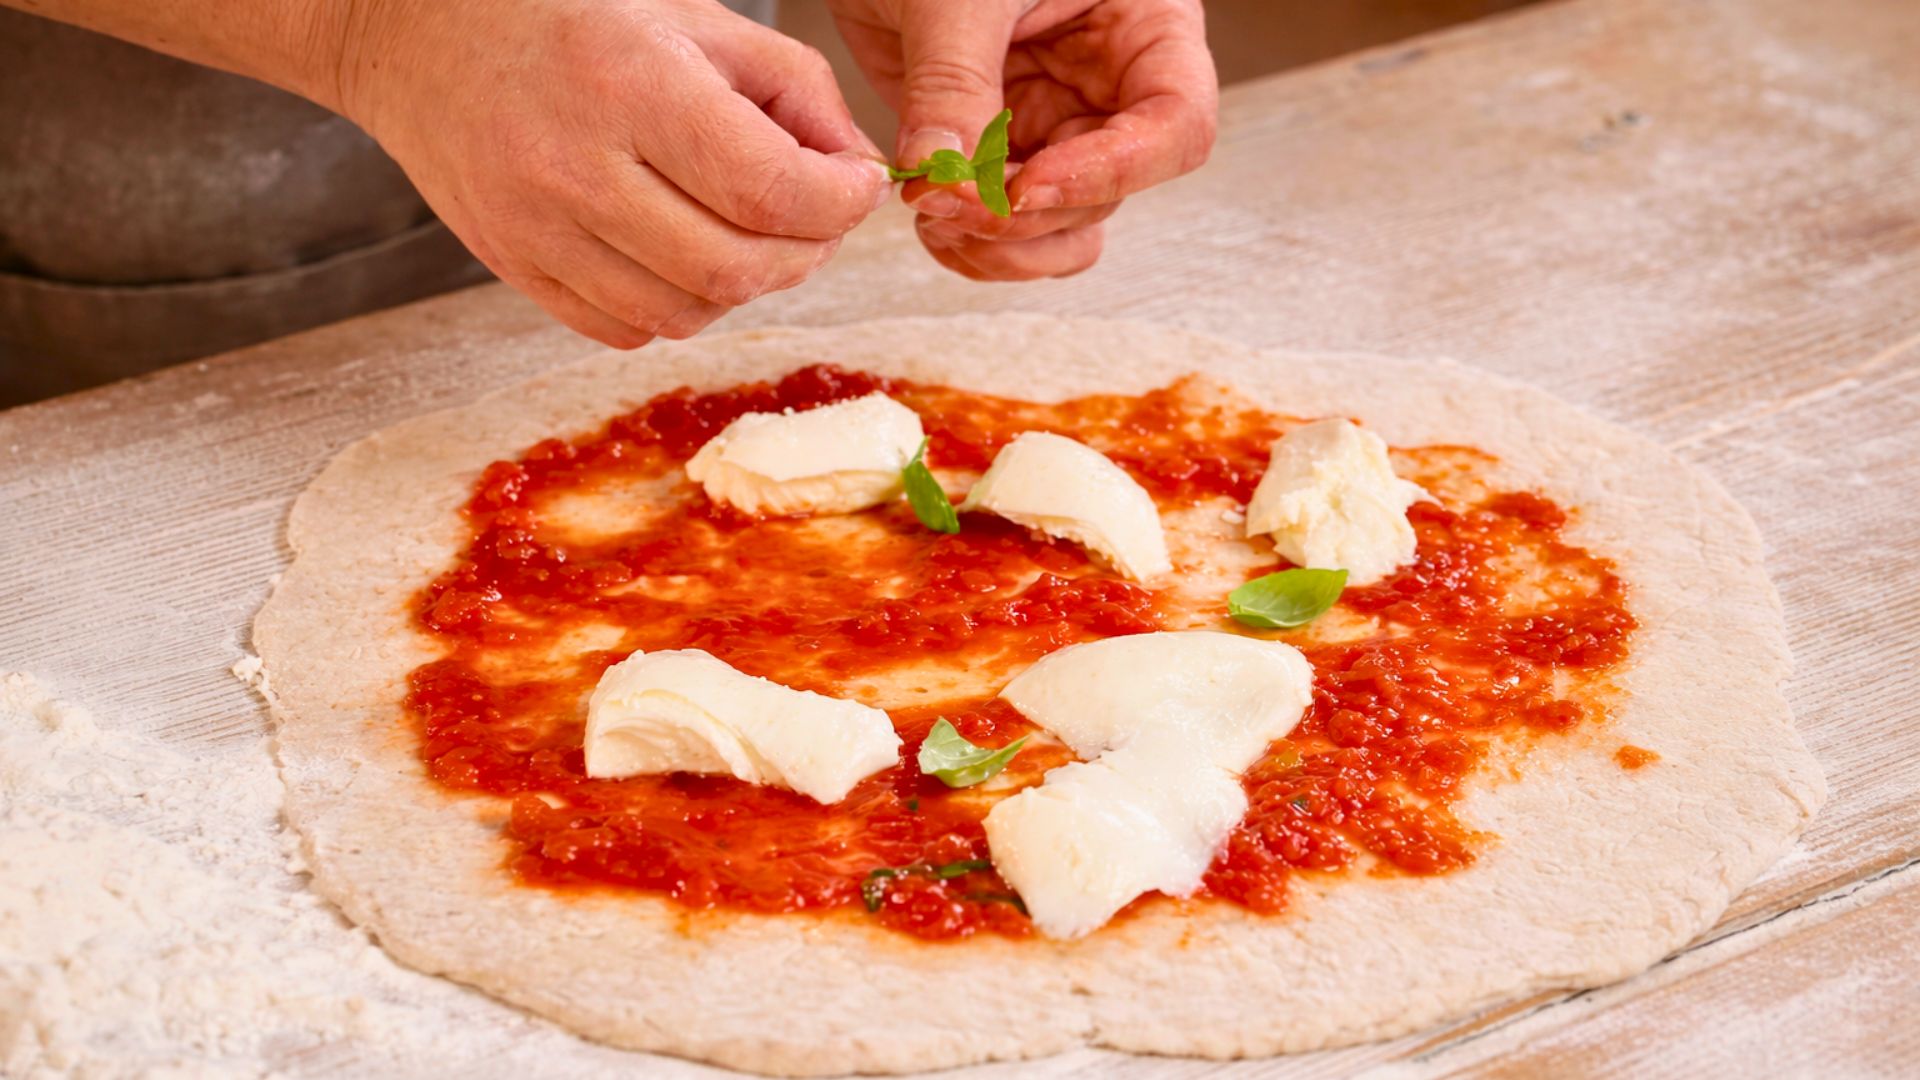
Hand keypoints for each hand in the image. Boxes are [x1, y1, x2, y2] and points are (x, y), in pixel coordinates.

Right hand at [331, 0, 890, 347]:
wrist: (419, 39)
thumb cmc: (571, 19)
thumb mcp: (695, 18)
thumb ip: (794, 90)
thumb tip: (856, 171)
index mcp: (632, 84)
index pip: (768, 188)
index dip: (838, 203)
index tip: (857, 186)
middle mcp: (578, 165)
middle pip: (735, 267)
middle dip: (805, 253)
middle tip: (815, 220)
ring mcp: (538, 229)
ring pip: (686, 312)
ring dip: (746, 286)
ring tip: (752, 234)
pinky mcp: (516, 269)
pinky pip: (628, 329)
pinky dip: (680, 306)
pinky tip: (683, 255)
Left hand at [827, 0, 1215, 280]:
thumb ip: (955, 81)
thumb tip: (945, 174)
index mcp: (1143, 28)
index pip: (1175, 125)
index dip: (1112, 170)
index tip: (1027, 186)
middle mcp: (1109, 86)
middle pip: (1109, 190)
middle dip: (1028, 212)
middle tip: (949, 204)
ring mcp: (1054, 121)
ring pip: (1063, 224)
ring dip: (1004, 244)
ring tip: (936, 219)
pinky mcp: (998, 148)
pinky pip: (1009, 224)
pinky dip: (973, 243)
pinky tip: (932, 226)